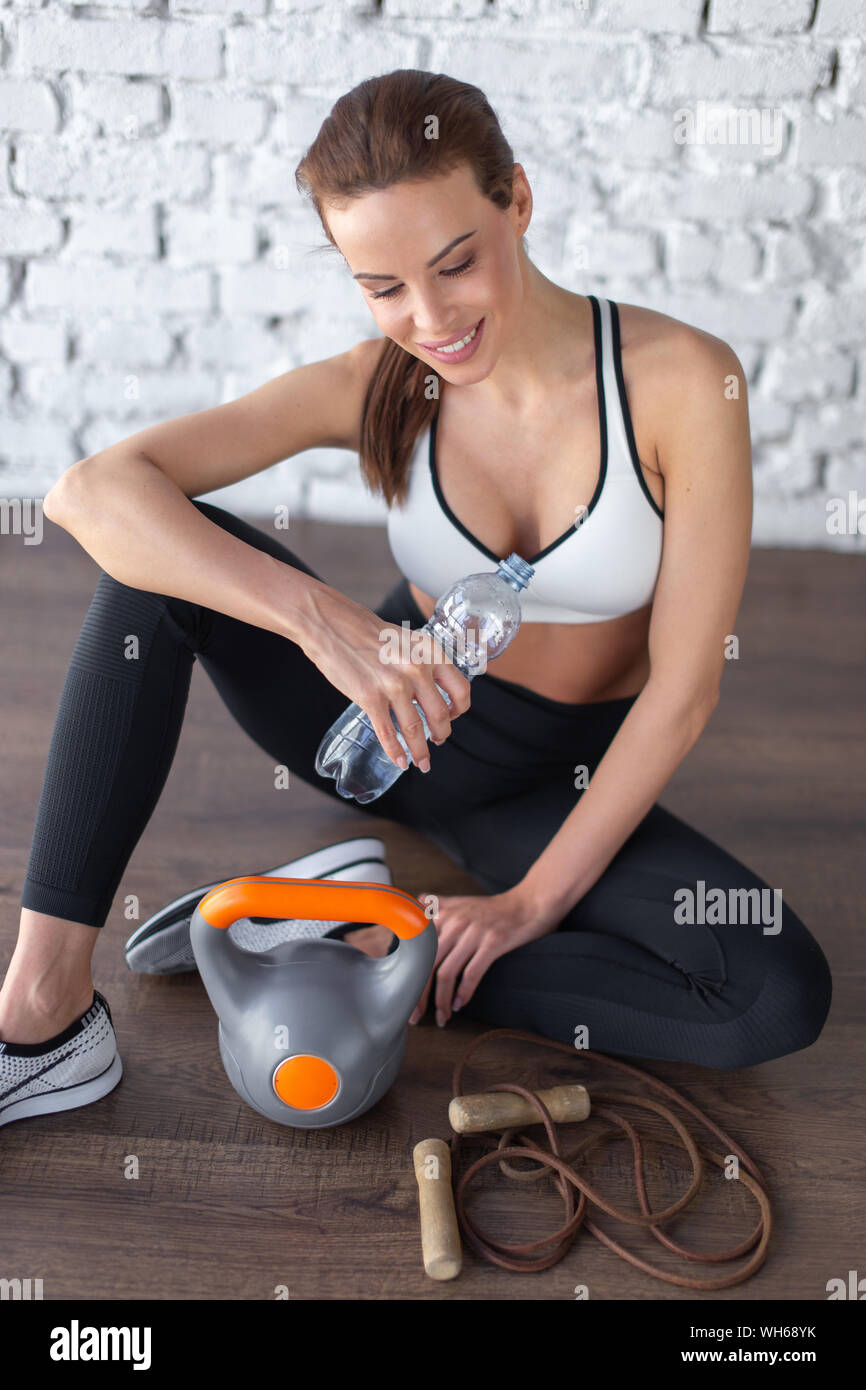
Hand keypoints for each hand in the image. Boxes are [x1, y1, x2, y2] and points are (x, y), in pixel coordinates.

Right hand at [301, 587, 470, 770]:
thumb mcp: (405, 639)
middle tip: (437, 742)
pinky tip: (399, 760)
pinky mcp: (370, 698)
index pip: (460, 689)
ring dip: (420, 751)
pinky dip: (395, 752)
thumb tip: (426, 691)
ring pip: (416, 729)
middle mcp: (417, 668)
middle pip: (440, 715)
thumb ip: (419, 662)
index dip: (459, 710)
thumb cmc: (364, 630)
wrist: (329, 623)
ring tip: (421, 762)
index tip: (451, 717)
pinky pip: (388, 733)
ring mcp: (394, 685)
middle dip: (441, 735)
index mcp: (430, 652)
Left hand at [408, 886, 560, 1025]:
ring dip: (442, 1001)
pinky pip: (472, 973)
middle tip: (417, 1016)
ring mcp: (474, 932)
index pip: (417, 951)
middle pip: (427, 964)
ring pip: (447, 972)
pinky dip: (464, 993)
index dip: (409, 978)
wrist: (530, 902)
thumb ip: (440, 904)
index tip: (407, 999)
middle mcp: (455, 922)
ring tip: (443, 1016)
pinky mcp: (493, 942)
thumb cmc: (495, 908)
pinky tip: (461, 1004)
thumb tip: (419, 900)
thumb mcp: (463, 902)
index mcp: (443, 914)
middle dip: (420, 996)